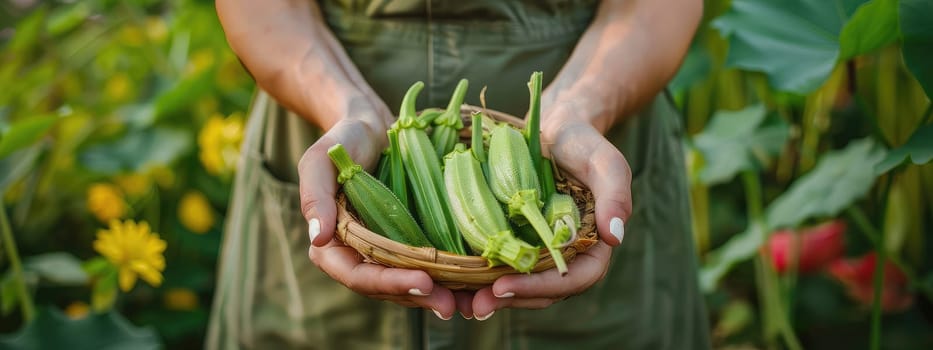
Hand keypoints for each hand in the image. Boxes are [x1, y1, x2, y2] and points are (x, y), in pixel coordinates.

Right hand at [298, 114, 459, 319]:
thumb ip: (315, 197)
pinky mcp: (409, 243)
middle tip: (451, 305)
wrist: (374, 127)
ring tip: (469, 304)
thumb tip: (317, 238)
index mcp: (332, 246)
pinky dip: (448, 278)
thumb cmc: (343, 141)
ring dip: (437, 296)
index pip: (358, 276)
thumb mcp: (320, 160)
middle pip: (387, 287)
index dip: (389, 283)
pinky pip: (427, 266)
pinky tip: (473, 285)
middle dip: (419, 297)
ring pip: (409, 284)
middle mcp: (358, 256)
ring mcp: (386, 252)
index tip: (423, 282)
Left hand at [470, 102, 632, 318]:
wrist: (555, 128)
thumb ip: (616, 194)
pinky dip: (481, 278)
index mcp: (592, 245)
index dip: (542, 287)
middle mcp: (565, 255)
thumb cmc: (583, 144)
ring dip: (491, 297)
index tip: (505, 286)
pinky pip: (501, 265)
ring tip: (460, 305)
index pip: (575, 278)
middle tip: (477, 306)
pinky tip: (455, 282)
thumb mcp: (605, 162)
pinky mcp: (515, 239)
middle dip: (511, 299)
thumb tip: (615, 236)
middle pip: (544, 291)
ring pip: (520, 284)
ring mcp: (538, 249)